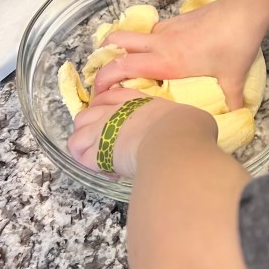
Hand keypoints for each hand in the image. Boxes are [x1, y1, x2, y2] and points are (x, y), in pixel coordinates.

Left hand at [68, 87, 216, 177]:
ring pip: (76, 135)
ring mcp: (102, 130)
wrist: (174, 141)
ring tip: (98, 159)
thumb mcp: (188, 116)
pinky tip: (103, 171)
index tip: (112, 119)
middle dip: (91, 127)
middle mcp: (116, 112)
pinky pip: (80, 157)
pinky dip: (88, 164)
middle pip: (87, 114)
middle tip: (105, 142)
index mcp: (138, 101)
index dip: (107, 107)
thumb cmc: (187, 128)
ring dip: (83, 146)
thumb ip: (181, 120)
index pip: (112, 97)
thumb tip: (192, 127)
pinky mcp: (96, 152)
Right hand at [94, 0, 266, 108]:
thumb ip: (231, 101)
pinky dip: (148, 43)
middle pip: (116, 42)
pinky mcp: (177, 20)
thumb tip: (237, 117)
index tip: (98, 94)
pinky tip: (162, 54)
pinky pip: (153, 32)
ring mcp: (167, 29)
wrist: (244, 9)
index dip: (104, 80)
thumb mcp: (233, 79)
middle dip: (104, 58)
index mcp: (166, 61)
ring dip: (126, 49)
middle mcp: (160, 43)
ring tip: (130, 67)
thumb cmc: (235, 44)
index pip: (122, 67)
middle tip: (104, 76)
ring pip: (135, 36)